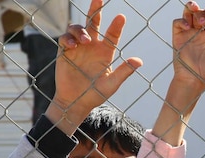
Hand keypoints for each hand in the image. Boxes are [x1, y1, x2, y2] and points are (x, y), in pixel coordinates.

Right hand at [47, 0, 141, 134]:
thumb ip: (124, 71)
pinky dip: (68, 38)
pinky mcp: (65, 51)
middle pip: (94, 23)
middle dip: (95, 9)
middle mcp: (92, 46)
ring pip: (78, 28)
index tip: (121, 17)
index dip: (116, 26)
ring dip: (81, 30)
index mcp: (106, 52)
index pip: (112, 35)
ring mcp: (78, 47)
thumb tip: (139, 61)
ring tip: (84, 40)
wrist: (76, 102)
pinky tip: (72, 46)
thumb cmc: (96, 94)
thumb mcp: (112, 84)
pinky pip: (65, 38)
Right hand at [172, 3, 204, 92]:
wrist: (194, 80)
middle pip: (199, 13)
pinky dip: (181, 21)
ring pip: (187, 14)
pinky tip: (187, 26)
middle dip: (201, 10)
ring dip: (190, 8)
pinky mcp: (178, 37)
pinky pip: (177, 24)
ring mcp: (187, 34)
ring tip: (194, 9)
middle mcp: (198, 32)